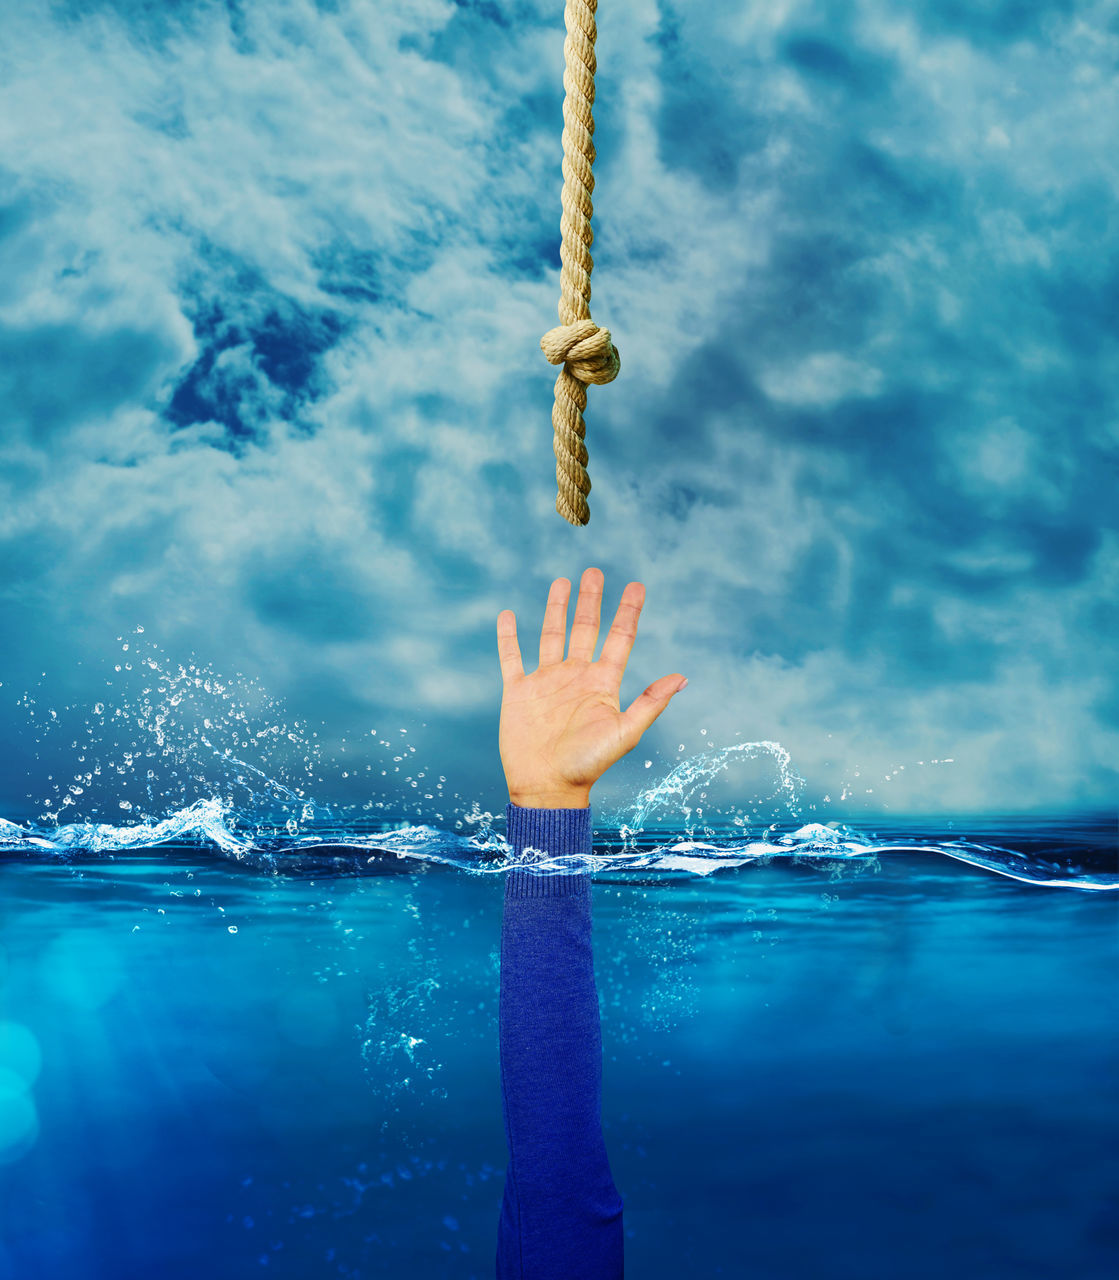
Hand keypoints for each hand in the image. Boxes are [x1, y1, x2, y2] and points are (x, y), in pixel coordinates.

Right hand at [496, 567, 686, 807]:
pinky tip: (508, 615)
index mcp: (602, 684)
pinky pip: (512, 657)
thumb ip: (650, 703)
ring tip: (562, 581)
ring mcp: (546, 682)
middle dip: (590, 600)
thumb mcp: (624, 733)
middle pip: (585, 628)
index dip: (628, 612)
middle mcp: (576, 677)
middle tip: (595, 571)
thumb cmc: (588, 765)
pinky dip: (508, 636)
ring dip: (555, 609)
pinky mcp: (519, 691)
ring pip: (551, 635)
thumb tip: (682, 677)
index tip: (637, 585)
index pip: (619, 638)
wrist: (546, 787)